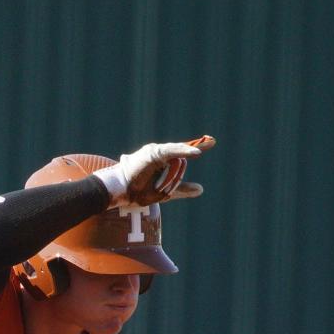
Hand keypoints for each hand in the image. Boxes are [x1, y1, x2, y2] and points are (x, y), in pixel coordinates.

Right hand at [95, 135, 214, 205]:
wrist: (120, 191)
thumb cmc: (137, 192)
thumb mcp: (165, 192)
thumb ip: (182, 189)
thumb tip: (201, 189)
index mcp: (164, 161)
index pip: (184, 151)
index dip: (200, 145)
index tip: (213, 141)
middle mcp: (161, 153)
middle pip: (182, 164)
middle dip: (174, 180)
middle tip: (159, 190)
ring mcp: (157, 151)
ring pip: (178, 162)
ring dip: (170, 180)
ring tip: (155, 187)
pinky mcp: (155, 152)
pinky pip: (175, 151)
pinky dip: (186, 151)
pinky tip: (198, 153)